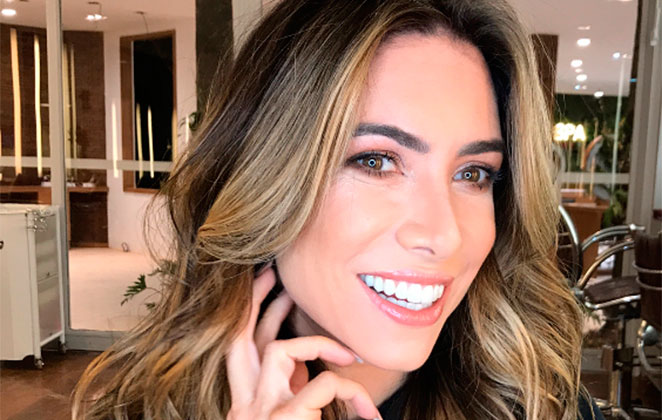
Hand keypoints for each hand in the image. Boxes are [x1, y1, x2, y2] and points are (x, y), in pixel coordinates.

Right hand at [225, 266, 380, 419]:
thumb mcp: (291, 414)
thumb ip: (290, 390)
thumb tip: (303, 368)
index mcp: (246, 404)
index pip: (240, 349)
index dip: (251, 314)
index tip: (267, 282)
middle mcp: (244, 407)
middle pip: (236, 338)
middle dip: (252, 301)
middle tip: (269, 272)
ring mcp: (260, 412)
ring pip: (280, 349)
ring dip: (319, 344)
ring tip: (349, 355)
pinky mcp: (284, 418)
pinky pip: (326, 381)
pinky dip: (351, 391)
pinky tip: (368, 411)